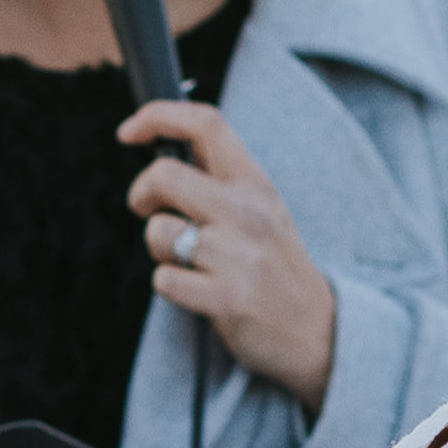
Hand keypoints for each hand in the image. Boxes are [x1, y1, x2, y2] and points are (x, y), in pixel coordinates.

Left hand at [122, 97, 341, 414]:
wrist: (318, 332)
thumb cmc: (278, 266)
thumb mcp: (264, 208)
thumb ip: (221, 176)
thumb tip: (169, 141)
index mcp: (256, 184)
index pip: (206, 123)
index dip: (158, 116)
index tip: (129, 130)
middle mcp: (247, 212)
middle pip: (163, 174)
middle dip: (141, 193)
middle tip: (148, 210)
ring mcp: (237, 256)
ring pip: (157, 231)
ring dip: (158, 249)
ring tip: (188, 262)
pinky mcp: (225, 298)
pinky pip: (162, 280)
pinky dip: (170, 286)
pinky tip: (198, 291)